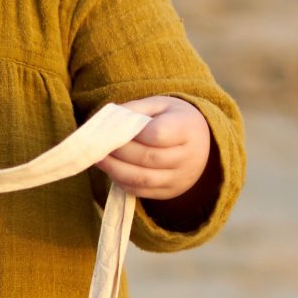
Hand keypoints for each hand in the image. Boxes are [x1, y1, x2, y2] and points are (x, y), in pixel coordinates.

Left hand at [94, 96, 210, 199]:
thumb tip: (107, 122)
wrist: (201, 142)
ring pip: (142, 179)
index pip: (157, 134)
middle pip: (148, 158)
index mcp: (188, 129)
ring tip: (98, 158)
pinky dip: (121, 182)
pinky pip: (141, 191)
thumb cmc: (173, 119)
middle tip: (97, 145)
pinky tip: (111, 170)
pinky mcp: (170, 192)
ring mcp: (181, 178)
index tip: (114, 128)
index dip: (132, 133)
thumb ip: (135, 110)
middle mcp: (190, 157)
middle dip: (118, 152)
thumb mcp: (159, 105)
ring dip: (115, 170)